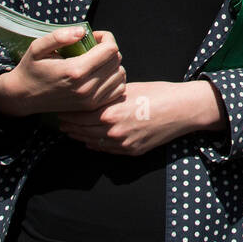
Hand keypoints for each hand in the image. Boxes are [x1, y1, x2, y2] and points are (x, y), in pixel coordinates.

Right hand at [0, 28, 125, 117]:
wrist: (24, 97)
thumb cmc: (31, 69)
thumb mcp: (38, 47)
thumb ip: (59, 36)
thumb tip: (82, 31)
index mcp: (75, 71)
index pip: (110, 49)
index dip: (106, 38)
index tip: (93, 37)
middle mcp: (86, 87)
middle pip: (116, 60)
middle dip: (109, 49)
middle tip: (93, 47)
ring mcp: (90, 99)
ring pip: (120, 74)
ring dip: (112, 64)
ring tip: (96, 60)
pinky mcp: (92, 106)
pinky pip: (118, 89)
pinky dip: (114, 79)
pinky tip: (100, 73)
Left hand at [57, 81, 223, 155]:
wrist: (182, 110)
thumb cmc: (158, 93)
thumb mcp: (129, 89)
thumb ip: (108, 98)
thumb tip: (92, 99)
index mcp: (110, 113)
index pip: (78, 116)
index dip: (67, 113)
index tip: (59, 109)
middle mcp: (113, 132)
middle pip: (81, 131)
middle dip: (69, 126)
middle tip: (59, 121)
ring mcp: (122, 144)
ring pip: (92, 142)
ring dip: (79, 137)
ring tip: (70, 131)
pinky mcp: (131, 151)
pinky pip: (106, 150)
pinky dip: (95, 145)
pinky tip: (89, 140)